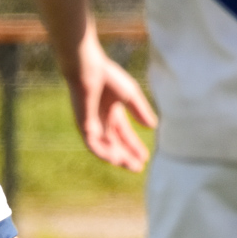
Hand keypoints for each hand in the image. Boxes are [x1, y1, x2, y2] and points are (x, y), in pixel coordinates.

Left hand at [67, 42, 155, 170]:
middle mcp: (100, 120)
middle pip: (115, 143)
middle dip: (127, 156)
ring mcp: (91, 123)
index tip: (145, 158)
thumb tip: (153, 127)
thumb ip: (140, 111)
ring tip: (129, 166)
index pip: (123, 134)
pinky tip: (114, 159)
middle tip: (138, 168)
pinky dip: (103, 152)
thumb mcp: (130, 95)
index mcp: (111, 111)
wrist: (88, 69)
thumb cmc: (108, 77)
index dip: (134, 146)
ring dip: (117, 157)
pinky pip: (93, 144)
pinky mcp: (83, 125)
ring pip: (104, 147)